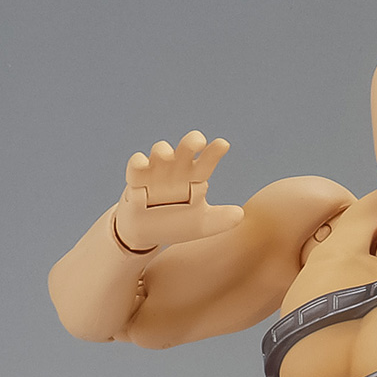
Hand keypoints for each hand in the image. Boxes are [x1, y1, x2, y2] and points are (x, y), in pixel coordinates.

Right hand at [114, 130, 243, 249]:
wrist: (147, 236)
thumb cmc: (177, 224)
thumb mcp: (202, 225)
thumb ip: (221, 220)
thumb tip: (240, 214)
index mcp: (194, 178)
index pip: (206, 162)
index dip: (214, 153)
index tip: (224, 144)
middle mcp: (176, 171)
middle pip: (184, 151)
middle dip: (190, 143)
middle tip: (198, 141)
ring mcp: (156, 174)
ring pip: (160, 153)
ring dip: (163, 151)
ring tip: (166, 155)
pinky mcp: (135, 182)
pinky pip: (136, 167)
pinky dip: (138, 162)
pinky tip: (142, 161)